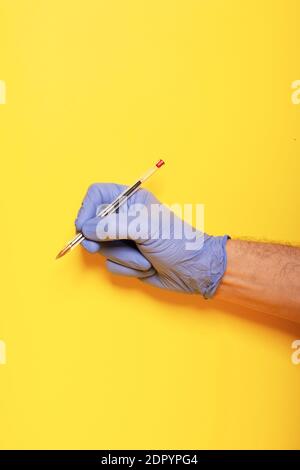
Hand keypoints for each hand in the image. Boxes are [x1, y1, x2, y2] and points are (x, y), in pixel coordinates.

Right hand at [75, 183, 228, 297]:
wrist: (194, 270)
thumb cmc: (177, 242)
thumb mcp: (144, 228)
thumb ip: (112, 226)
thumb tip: (86, 230)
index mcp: (131, 200)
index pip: (97, 195)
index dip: (86, 210)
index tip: (84, 227)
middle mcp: (125, 218)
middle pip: (92, 225)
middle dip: (102, 240)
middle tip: (99, 247)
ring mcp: (124, 239)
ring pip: (101, 248)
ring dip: (122, 257)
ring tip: (144, 257)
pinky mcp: (126, 259)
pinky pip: (111, 265)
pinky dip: (127, 268)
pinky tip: (147, 266)